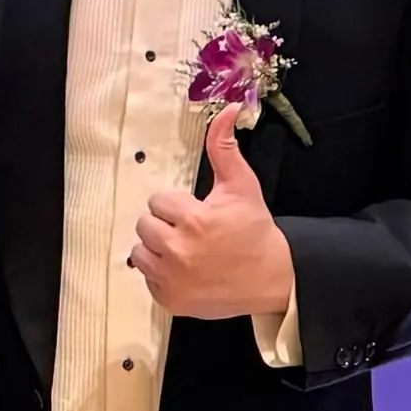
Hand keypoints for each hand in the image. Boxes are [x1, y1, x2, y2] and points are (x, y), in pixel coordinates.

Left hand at [129, 113, 297, 321]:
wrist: (271, 279)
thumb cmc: (254, 231)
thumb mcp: (242, 186)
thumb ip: (224, 149)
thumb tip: (226, 110)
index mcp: (194, 220)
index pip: (158, 201)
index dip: (178, 205)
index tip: (196, 213)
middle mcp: (178, 251)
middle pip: (145, 225)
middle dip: (165, 225)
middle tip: (191, 232)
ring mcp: (172, 279)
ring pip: (140, 252)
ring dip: (157, 249)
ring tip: (184, 250)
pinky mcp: (169, 300)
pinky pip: (147, 278)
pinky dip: (162, 274)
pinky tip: (186, 271)